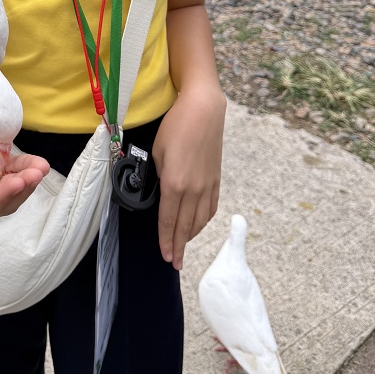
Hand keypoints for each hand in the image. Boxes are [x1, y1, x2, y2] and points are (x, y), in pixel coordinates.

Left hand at [151, 84, 225, 269]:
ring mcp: (207, 186)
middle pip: (184, 227)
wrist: (203, 110)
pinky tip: (198, 226)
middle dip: (178, 247)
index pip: (168, 221)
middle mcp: (193, 190)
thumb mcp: (158, 152)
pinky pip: (210, 209)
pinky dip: (203, 222)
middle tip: (174, 263)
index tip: (165, 257)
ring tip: (183, 247)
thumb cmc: (176, 127)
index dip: (165, 241)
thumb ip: (159, 176)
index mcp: (174, 184)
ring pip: (199, 221)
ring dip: (190, 236)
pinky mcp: (216, 180)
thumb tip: (163, 190)